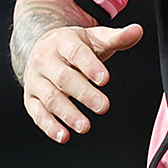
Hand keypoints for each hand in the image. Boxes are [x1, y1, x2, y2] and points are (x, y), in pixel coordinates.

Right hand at [20, 23, 143, 142]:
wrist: (44, 48)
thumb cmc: (74, 46)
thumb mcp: (95, 38)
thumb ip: (117, 37)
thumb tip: (137, 31)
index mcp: (62, 41)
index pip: (76, 52)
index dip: (90, 66)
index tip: (105, 79)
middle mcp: (44, 59)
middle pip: (63, 78)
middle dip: (84, 94)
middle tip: (103, 106)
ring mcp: (35, 79)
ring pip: (49, 97)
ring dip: (67, 114)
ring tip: (85, 126)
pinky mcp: (30, 97)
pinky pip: (37, 113)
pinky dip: (49, 126)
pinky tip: (64, 135)